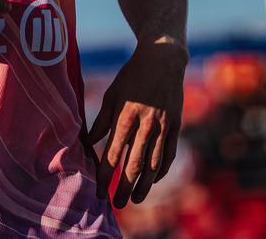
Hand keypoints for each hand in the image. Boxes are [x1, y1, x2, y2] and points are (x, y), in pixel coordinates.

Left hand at [86, 40, 186, 208]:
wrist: (163, 60)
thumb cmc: (132, 76)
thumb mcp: (112, 94)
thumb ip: (101, 120)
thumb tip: (89, 142)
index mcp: (125, 117)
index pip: (113, 155)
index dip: (106, 176)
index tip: (100, 190)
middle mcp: (146, 125)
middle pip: (135, 165)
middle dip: (124, 187)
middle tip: (117, 204)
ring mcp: (164, 127)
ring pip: (154, 164)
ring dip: (145, 185)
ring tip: (136, 198)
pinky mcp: (176, 126)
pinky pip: (170, 154)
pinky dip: (162, 169)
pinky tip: (155, 179)